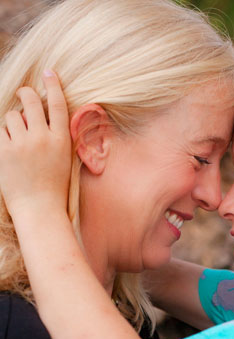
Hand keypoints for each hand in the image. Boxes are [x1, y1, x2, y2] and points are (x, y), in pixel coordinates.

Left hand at [0, 70, 70, 220]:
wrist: (40, 207)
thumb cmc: (54, 185)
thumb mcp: (64, 158)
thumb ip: (55, 135)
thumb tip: (41, 113)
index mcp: (61, 140)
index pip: (58, 104)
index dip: (52, 85)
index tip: (49, 72)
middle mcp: (43, 138)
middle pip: (31, 101)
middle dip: (25, 93)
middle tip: (24, 93)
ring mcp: (22, 144)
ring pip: (12, 115)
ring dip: (13, 121)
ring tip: (17, 137)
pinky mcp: (4, 151)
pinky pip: (0, 130)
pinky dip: (4, 135)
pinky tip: (10, 148)